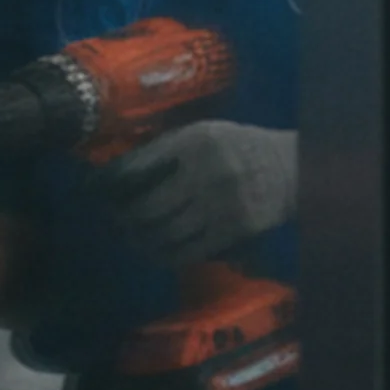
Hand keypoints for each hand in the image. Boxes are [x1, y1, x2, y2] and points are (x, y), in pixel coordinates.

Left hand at [100, 121, 298, 267]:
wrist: (293, 167)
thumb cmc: (240, 147)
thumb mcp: (203, 134)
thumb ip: (165, 149)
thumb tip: (116, 172)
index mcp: (193, 142)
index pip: (137, 168)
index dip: (111, 185)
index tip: (96, 192)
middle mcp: (205, 171)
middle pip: (147, 206)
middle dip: (123, 218)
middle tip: (115, 221)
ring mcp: (221, 203)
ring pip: (165, 232)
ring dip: (140, 240)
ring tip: (131, 238)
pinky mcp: (235, 229)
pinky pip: (189, 250)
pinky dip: (165, 255)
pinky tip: (155, 252)